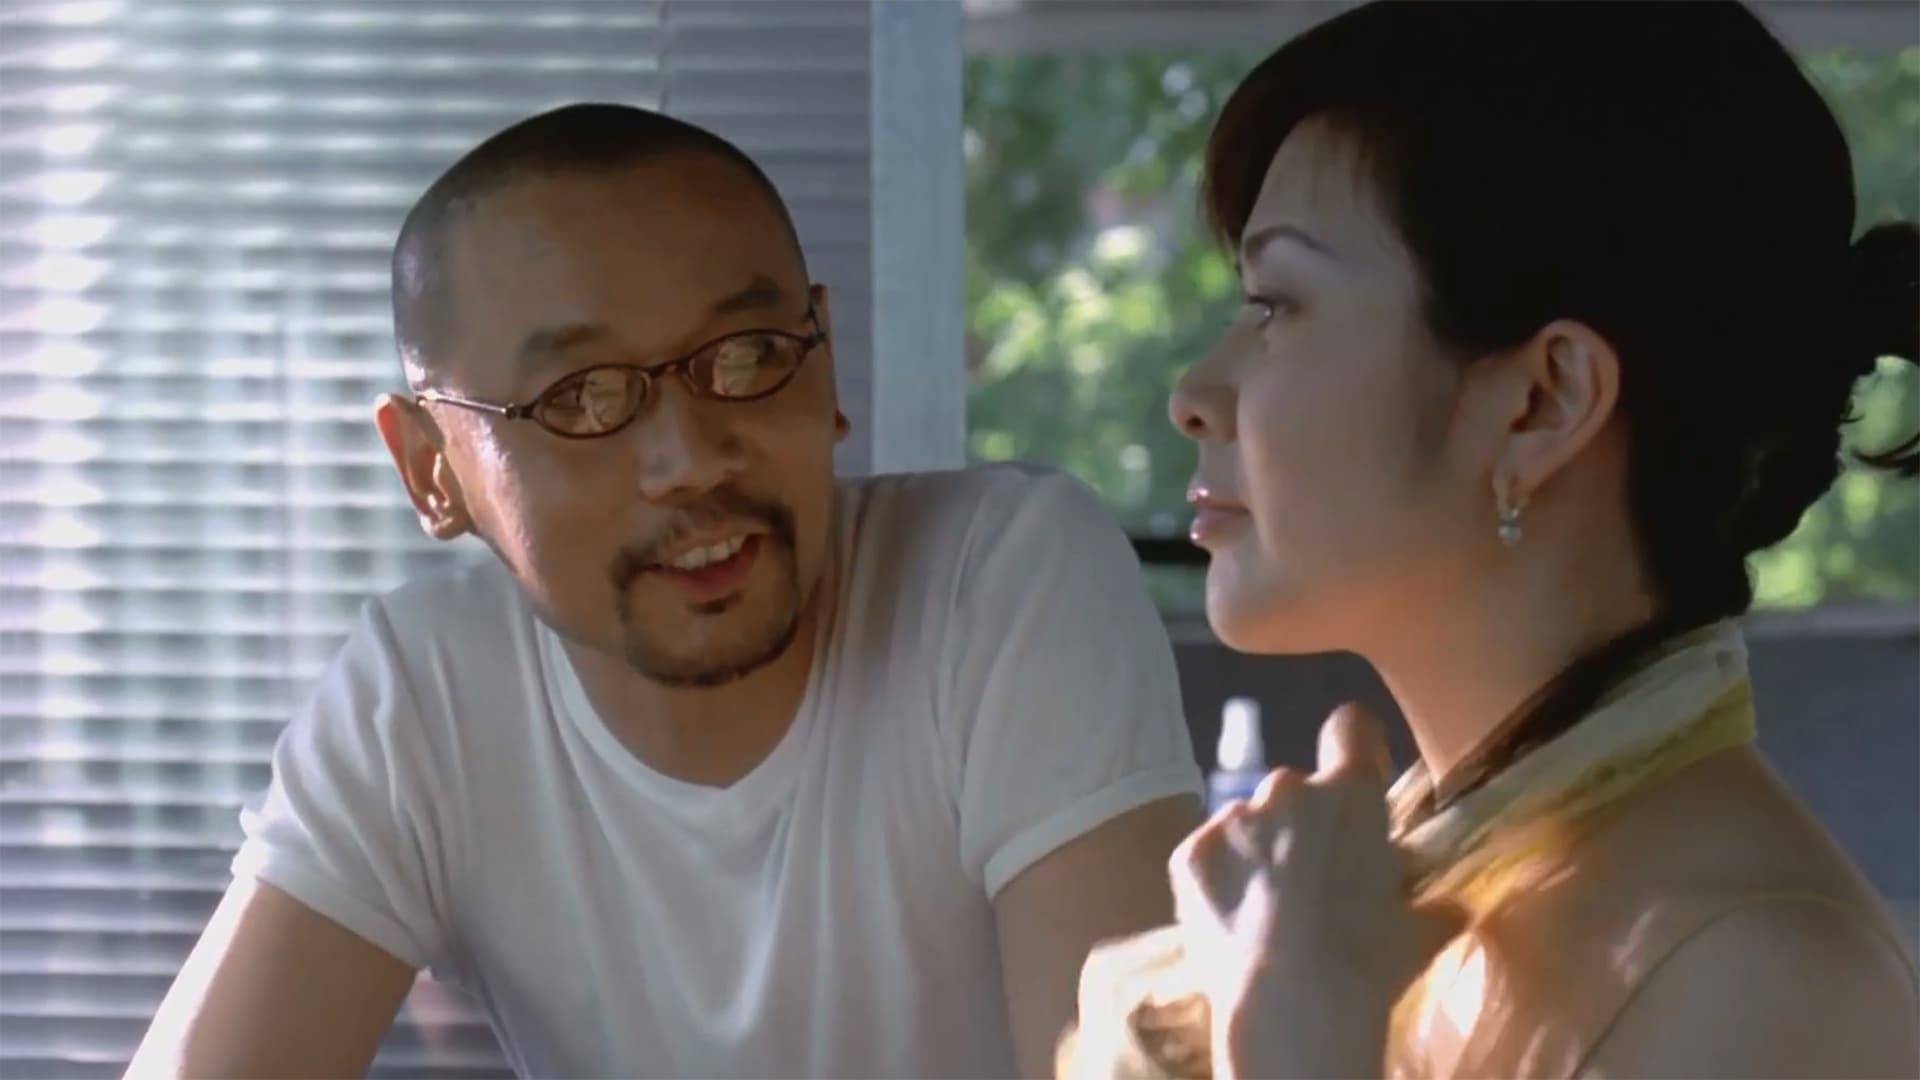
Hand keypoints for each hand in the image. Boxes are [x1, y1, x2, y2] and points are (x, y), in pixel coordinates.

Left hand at [1168, 704, 1463, 1078]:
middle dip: (1304, 826)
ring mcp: (1231, 819)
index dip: (1355, 750)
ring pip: (1247, 823)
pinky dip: (1220, 881)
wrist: (1287, 1009)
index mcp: (1349, 793)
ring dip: (1258, 853)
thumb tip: (1450, 907)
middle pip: (1295, 791)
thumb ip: (1433, 907)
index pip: (1351, 728)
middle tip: (1315, 881)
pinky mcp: (1189, 853)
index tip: (1355, 778)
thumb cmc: (1365, 966)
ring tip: (1270, 913)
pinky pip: (1209, 856)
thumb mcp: (1417, 936)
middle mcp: (1285, 789)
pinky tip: (1236, 923)